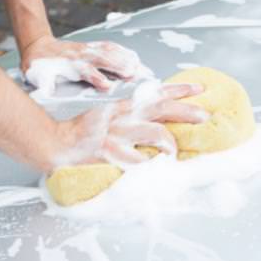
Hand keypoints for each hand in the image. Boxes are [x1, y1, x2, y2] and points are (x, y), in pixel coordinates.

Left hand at [21, 35, 152, 94]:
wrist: (37, 45)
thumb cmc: (38, 66)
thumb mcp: (37, 77)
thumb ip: (44, 85)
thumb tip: (47, 92)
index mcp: (68, 66)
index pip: (85, 72)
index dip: (97, 78)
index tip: (108, 86)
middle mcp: (80, 56)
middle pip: (102, 60)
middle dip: (118, 66)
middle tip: (133, 74)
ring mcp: (87, 50)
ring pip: (108, 52)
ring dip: (125, 59)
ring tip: (140, 67)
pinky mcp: (91, 46)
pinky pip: (109, 46)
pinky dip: (123, 51)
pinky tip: (134, 57)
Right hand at [53, 82, 208, 169]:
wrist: (55, 144)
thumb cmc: (79, 134)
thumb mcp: (105, 117)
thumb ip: (128, 118)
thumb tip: (154, 123)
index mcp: (122, 109)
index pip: (155, 94)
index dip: (178, 90)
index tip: (199, 88)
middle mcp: (123, 119)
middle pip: (161, 109)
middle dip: (187, 111)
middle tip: (205, 115)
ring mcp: (118, 137)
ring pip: (156, 133)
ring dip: (170, 144)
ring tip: (174, 154)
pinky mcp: (112, 155)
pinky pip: (140, 162)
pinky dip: (152, 168)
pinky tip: (157, 172)